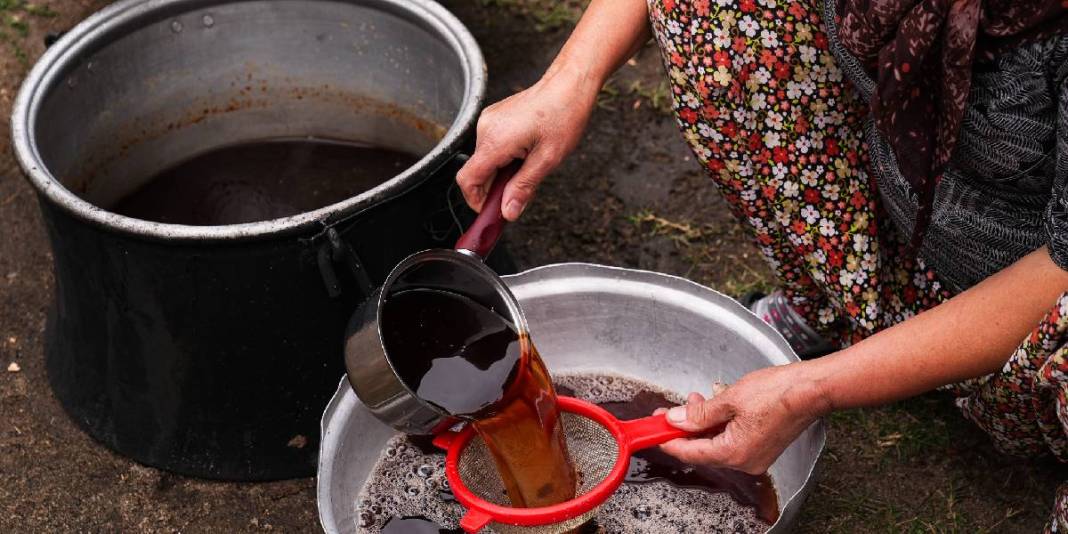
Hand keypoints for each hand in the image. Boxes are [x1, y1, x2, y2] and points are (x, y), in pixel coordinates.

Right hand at [456, 66, 598, 220]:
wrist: (569, 85)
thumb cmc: (563, 115)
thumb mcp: (547, 159)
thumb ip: (523, 188)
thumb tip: (508, 212)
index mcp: (495, 140)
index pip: (467, 179)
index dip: (477, 201)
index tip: (493, 211)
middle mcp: (486, 129)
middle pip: (477, 172)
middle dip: (495, 188)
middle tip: (521, 193)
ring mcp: (489, 121)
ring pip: (485, 161)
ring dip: (502, 173)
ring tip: (530, 166)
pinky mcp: (495, 118)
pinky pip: (492, 147)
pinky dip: (504, 158)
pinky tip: (527, 153)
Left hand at [657, 362, 831, 474]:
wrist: (812, 390)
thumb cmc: (778, 392)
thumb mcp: (729, 399)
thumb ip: (699, 414)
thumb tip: (676, 420)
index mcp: (734, 453)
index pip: (690, 452)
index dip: (669, 439)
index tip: (653, 430)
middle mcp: (745, 461)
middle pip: (703, 448)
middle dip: (686, 427)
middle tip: (670, 409)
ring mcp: (755, 456)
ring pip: (717, 442)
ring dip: (703, 422)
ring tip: (696, 399)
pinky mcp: (762, 447)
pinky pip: (732, 439)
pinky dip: (720, 425)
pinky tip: (714, 406)